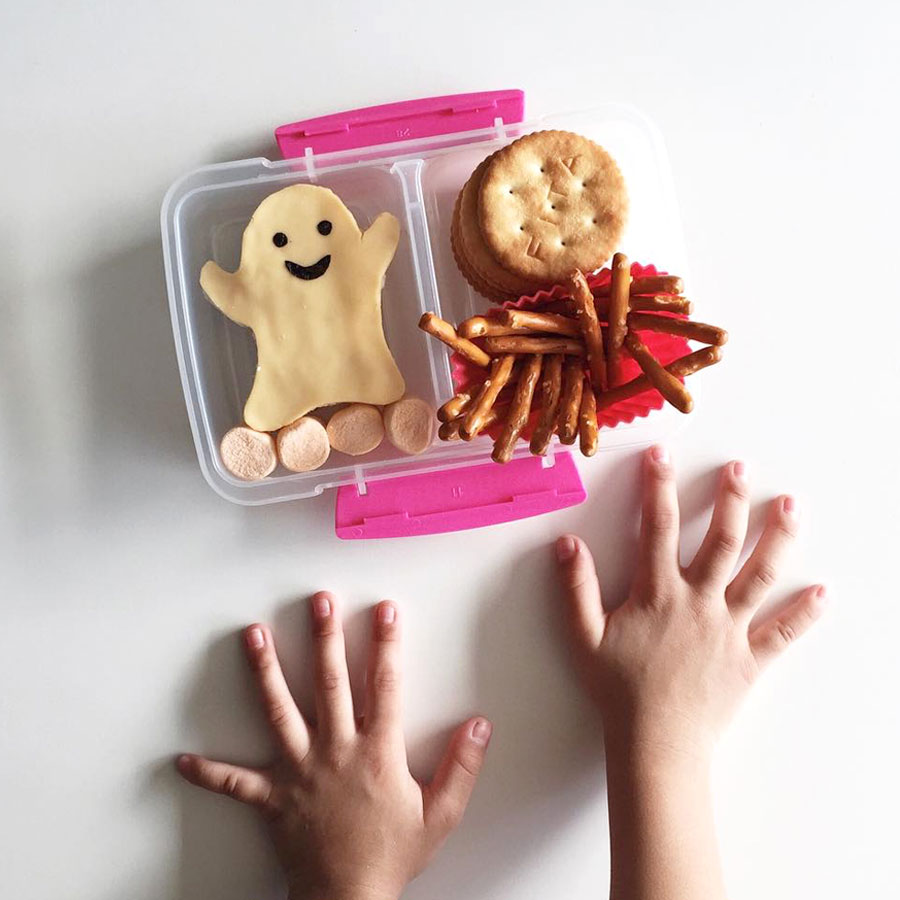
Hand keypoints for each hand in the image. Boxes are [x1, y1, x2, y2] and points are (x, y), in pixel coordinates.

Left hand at [177, 594, 491, 899]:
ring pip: (279, 711)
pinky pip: (235, 782)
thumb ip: (462, 767)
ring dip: (265, 670)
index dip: (387, 645)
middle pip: (329, 684)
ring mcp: (299, 771)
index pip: (385, 686)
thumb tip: (480, 726)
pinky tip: (182, 758)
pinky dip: (209, 771)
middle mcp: (335, 751)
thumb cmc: (390, 858)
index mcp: (377, 752)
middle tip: (319, 602)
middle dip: (324, 638)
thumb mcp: (440, 815)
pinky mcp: (271, 797)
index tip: (385, 611)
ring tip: (254, 636)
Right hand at [556, 446, 825, 763]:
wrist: (655, 740)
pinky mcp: (749, 658)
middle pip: (721, 540)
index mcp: (658, 592)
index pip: (658, 527)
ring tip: (790, 506)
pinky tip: (823, 592)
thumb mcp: (584, 636)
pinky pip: (781, 632)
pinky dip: (804, 613)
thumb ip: (575, 587)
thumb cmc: (618, 688)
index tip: (661, 456)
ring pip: (759, 575)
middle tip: (740, 468)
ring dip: (777, 538)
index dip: (658, 487)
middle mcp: (699, 601)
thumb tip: (566, 543)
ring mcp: (729, 628)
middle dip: (730, 500)